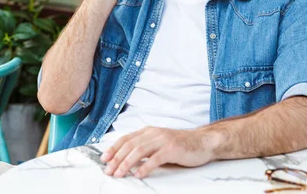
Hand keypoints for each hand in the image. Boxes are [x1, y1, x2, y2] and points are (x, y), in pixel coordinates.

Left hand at [99, 127, 215, 178]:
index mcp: (148, 131)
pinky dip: (145, 167)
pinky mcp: (172, 149)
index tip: (104, 159)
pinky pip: (155, 158)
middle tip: (108, 170)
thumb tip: (126, 160)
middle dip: (117, 158)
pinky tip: (138, 174)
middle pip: (130, 145)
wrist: (202, 142)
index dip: (113, 148)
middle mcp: (153, 133)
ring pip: (139, 151)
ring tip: (119, 173)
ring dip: (126, 163)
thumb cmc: (180, 145)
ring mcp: (163, 140)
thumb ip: (144, 148)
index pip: (126, 139)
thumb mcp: (158, 143)